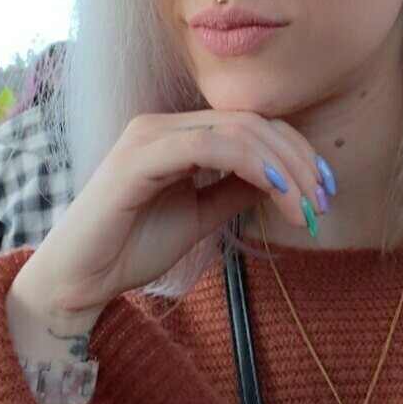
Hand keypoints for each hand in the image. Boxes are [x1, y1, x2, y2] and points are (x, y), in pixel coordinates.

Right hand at [15, 110, 327, 330]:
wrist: (78, 280)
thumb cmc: (130, 248)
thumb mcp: (200, 217)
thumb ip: (234, 192)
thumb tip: (282, 182)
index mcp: (177, 133)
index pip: (250, 125)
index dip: (295, 152)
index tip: (324, 190)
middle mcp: (162, 124)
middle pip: (252, 123)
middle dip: (299, 161)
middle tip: (324, 201)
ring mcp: (149, 136)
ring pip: (237, 131)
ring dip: (284, 168)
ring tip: (307, 206)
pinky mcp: (139, 157)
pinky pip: (210, 147)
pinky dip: (253, 166)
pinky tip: (279, 194)